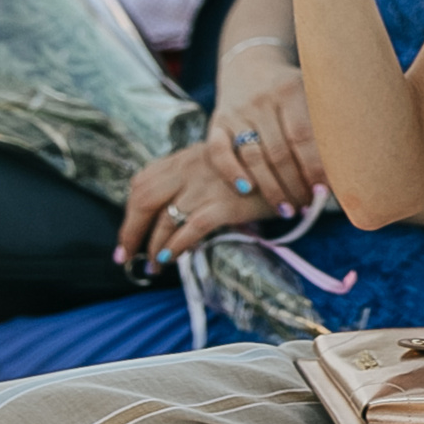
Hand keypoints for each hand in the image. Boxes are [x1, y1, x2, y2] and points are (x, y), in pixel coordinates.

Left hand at [116, 146, 268, 271]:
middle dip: (130, 232)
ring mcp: (206, 185)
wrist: (297, 168)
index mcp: (187, 155)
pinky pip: (190, 229)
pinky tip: (170, 259)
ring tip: (153, 267)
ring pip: (165, 219)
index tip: (127, 234)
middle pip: (143, 199)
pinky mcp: (224, 204)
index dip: (130, 211)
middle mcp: (191, 166)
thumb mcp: (221, 165)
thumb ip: (196, 181)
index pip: (144, 180)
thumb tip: (172, 214)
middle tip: (125, 256)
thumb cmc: (261, 171)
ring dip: (153, 248)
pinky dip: (176, 246)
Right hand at [206, 45, 323, 215]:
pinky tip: (247, 191)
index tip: (325, 192)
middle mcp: (262, 99)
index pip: (304, 136)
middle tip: (308, 205)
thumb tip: (351, 166)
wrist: (250, 64)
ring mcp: (238, 111)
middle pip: (279, 152)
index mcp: (291, 89)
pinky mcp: (217, 121)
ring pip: (253, 158)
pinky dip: (232, 173)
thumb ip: (326, 122)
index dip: (315, 168)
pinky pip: (219, 152)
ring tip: (287, 210)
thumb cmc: (291, 90)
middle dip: (295, 185)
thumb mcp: (310, 92)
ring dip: (271, 189)